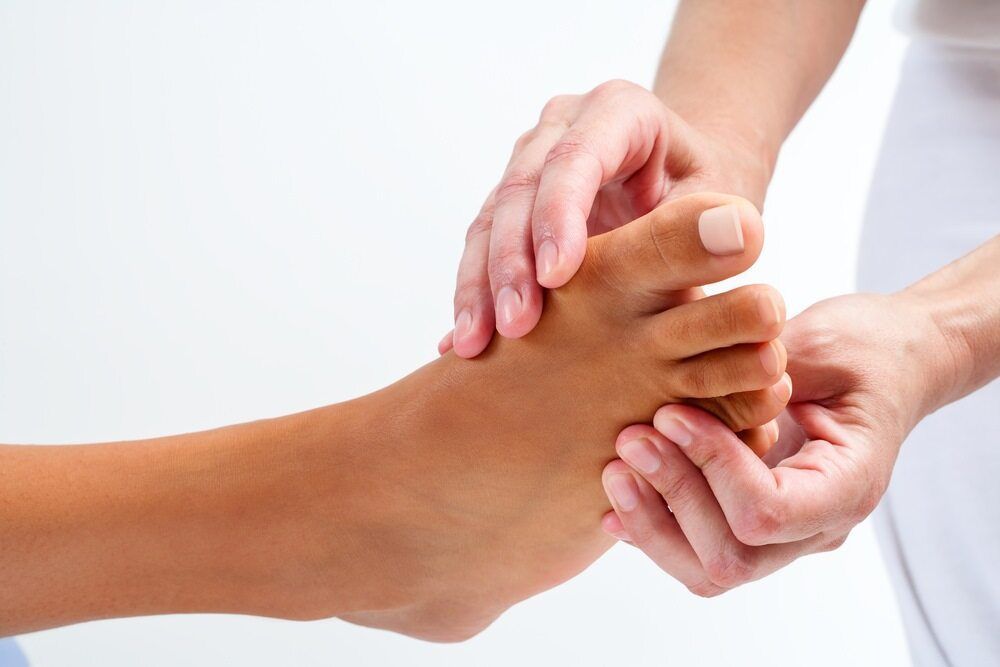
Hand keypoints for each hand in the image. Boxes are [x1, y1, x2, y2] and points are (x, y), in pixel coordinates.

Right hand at [439, 79, 771, 357]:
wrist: (690, 203)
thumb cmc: (714, 205)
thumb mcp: (723, 209)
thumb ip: (715, 225)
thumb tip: (738, 234)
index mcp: (620, 111)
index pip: (577, 155)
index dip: (559, 214)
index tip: (557, 278)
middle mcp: (564, 127)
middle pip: (522, 187)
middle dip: (511, 259)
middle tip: (513, 326)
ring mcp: (531, 160)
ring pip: (490, 218)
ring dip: (480, 283)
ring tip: (472, 344)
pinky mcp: (512, 202)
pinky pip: (483, 245)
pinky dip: (474, 293)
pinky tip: (462, 339)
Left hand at [599, 291, 954, 594]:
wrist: (886, 362)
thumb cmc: (863, 347)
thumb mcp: (821, 344)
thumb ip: (759, 371)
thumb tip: (689, 383)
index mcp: (848, 485)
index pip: (767, 514)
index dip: (710, 466)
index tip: (672, 413)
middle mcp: (818, 525)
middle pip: (731, 558)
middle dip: (671, 498)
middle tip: (630, 439)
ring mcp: (786, 535)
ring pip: (708, 570)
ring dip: (652, 520)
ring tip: (616, 464)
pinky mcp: (754, 524)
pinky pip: (698, 550)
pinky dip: (652, 525)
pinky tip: (619, 490)